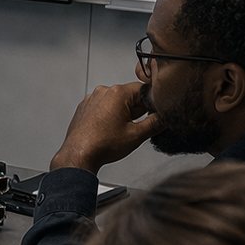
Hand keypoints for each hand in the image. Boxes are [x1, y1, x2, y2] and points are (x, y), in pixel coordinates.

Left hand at [50, 82, 164, 173]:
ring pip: (116, 102)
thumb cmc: (101, 145)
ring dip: (123, 113)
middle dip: (137, 110)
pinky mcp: (84, 108)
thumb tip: (165, 118)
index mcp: (117, 93)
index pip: (144, 89)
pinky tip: (109, 130)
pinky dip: (109, 116)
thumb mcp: (136, 135)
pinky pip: (103, 107)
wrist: (78, 155)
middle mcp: (102, 92)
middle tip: (136, 127)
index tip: (154, 114)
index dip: (152, 103)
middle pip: (130, 95)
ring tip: (120, 131)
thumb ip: (156, 123)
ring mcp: (91, 99)